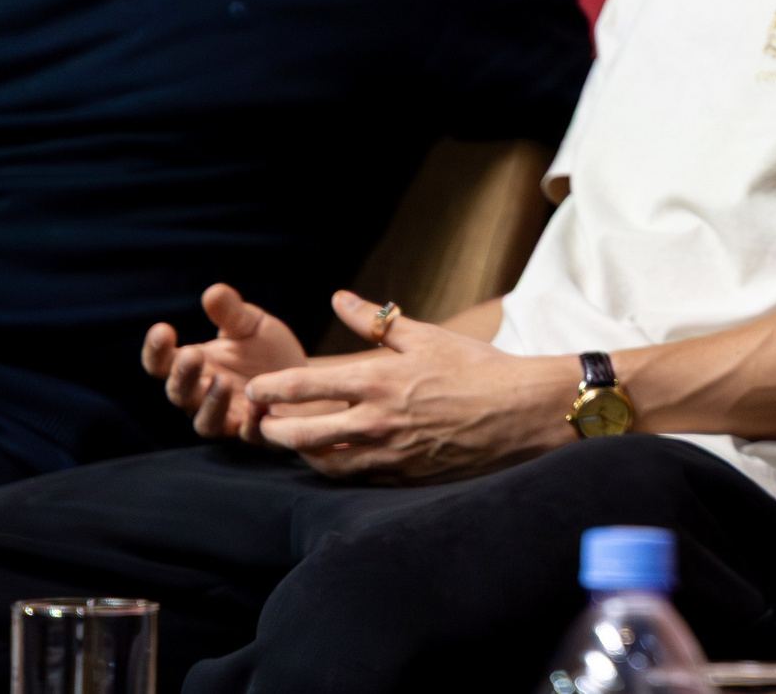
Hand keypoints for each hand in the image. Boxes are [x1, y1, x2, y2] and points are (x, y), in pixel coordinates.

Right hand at [143, 283, 309, 442]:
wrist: (305, 378)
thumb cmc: (266, 350)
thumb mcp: (251, 325)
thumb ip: (231, 313)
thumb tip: (213, 292)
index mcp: (194, 366)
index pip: (162, 363)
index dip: (156, 350)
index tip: (162, 330)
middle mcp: (203, 396)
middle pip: (179, 393)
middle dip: (182, 375)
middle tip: (191, 355)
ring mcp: (227, 418)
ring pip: (206, 421)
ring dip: (210, 403)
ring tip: (221, 381)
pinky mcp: (256, 432)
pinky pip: (247, 433)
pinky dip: (249, 422)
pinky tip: (256, 405)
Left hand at [245, 289, 581, 480]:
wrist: (521, 412)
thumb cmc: (477, 367)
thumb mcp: (426, 336)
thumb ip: (376, 320)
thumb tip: (339, 298)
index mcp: (379, 381)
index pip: (307, 386)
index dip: (272, 388)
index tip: (254, 388)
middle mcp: (377, 422)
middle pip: (304, 435)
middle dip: (275, 429)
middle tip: (262, 423)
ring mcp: (390, 454)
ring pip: (326, 463)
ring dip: (302, 454)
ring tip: (293, 443)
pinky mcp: (406, 476)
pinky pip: (359, 478)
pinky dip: (338, 469)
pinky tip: (334, 462)